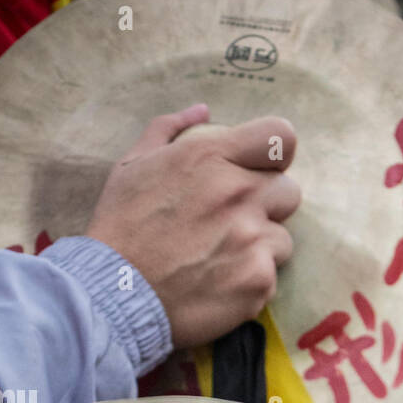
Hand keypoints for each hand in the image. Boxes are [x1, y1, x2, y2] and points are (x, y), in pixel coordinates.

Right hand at [86, 104, 300, 347]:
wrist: (113, 293)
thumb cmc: (121, 226)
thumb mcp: (134, 164)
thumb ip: (171, 130)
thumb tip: (204, 110)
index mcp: (211, 156)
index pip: (281, 137)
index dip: (275, 156)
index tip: (258, 172)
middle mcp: (238, 192)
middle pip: (289, 192)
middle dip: (266, 206)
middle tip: (230, 225)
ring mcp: (252, 238)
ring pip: (282, 239)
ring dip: (259, 249)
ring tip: (219, 261)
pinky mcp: (258, 281)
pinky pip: (272, 277)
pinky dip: (250, 284)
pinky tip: (218, 287)